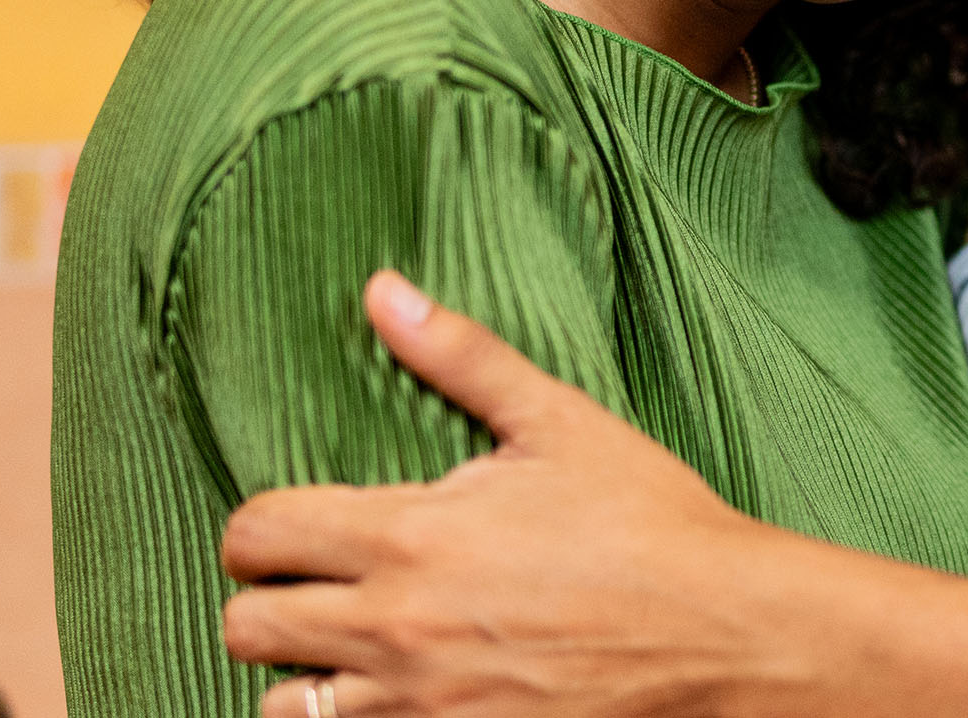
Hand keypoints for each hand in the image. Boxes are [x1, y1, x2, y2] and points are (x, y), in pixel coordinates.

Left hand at [220, 273, 809, 715]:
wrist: (723, 632)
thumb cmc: (650, 523)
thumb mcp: (561, 425)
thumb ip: (462, 357)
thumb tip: (382, 290)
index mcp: (408, 535)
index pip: (254, 534)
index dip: (262, 529)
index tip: (299, 529)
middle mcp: (393, 628)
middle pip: (245, 627)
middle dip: (272, 602)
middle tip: (321, 590)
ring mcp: (417, 705)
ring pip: (281, 707)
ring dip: (307, 677)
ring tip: (351, 654)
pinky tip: (400, 695)